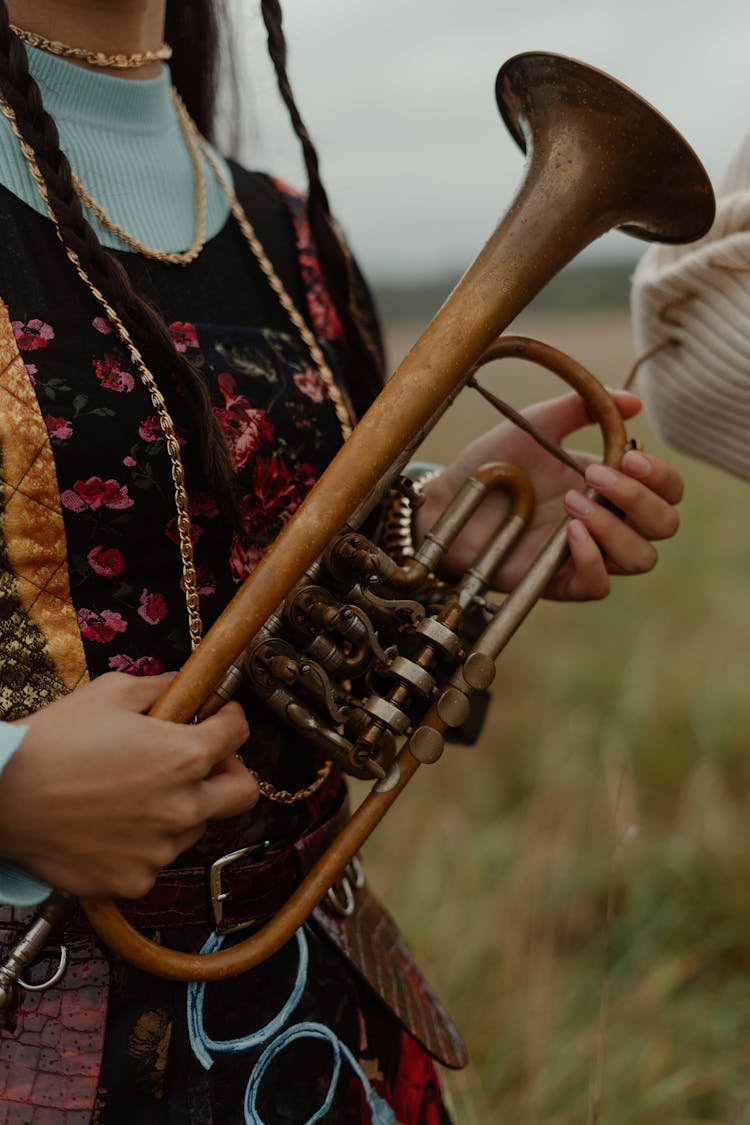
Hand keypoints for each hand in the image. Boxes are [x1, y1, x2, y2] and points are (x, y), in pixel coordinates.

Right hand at [0, 673, 256, 898]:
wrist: (0, 796)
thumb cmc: (52, 741)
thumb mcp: (111, 693)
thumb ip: (160, 687)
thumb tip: (182, 685)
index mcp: (184, 757)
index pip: (239, 734)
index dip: (229, 719)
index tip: (219, 718)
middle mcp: (182, 808)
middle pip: (243, 794)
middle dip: (229, 772)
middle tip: (202, 762)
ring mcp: (159, 850)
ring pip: (195, 827)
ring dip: (180, 808)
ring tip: (133, 793)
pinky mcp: (133, 881)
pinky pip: (155, 860)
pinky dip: (142, 844)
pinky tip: (110, 825)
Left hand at [414, 390, 682, 600]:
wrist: (450, 498)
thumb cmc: (494, 463)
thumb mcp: (537, 425)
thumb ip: (582, 408)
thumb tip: (636, 401)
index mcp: (611, 485)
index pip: (666, 490)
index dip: (660, 476)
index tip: (628, 456)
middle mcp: (606, 522)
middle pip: (664, 525)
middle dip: (641, 498)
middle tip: (597, 477)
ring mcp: (584, 554)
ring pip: (640, 558)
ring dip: (616, 528)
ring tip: (573, 503)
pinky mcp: (559, 581)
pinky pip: (599, 585)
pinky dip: (592, 560)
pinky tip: (569, 534)